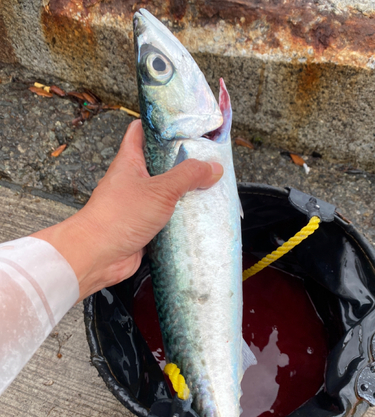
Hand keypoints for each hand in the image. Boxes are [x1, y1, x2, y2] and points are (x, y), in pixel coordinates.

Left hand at [33, 120, 222, 300]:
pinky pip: (166, 218)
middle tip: (207, 159)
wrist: (98, 255)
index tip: (183, 123)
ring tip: (210, 188)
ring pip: (166, 193)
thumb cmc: (119, 216)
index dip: (159, 125)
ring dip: (184, 193)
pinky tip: (199, 217)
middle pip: (160, 164)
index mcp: (130, 161)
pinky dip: (181, 218)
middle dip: (182, 162)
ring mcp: (138, 204)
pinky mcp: (144, 226)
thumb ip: (188, 176)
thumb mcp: (160, 190)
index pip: (141, 132)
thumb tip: (213, 167)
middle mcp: (133, 181)